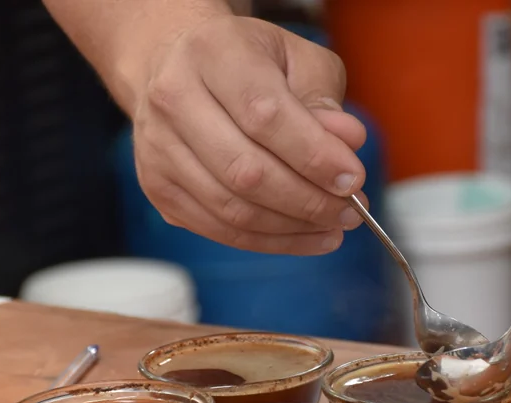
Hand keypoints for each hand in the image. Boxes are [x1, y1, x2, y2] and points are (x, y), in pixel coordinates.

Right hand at [128, 13, 368, 254]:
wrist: (171, 64)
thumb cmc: (243, 60)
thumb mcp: (295, 57)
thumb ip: (323, 99)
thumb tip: (348, 142)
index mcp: (211, 54)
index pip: (264, 116)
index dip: (313, 155)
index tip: (353, 178)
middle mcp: (174, 100)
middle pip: (246, 171)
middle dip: (308, 200)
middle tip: (351, 210)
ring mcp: (158, 149)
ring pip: (231, 209)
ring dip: (292, 227)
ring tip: (335, 226)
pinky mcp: (157, 189)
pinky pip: (219, 229)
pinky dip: (269, 241)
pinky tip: (306, 236)